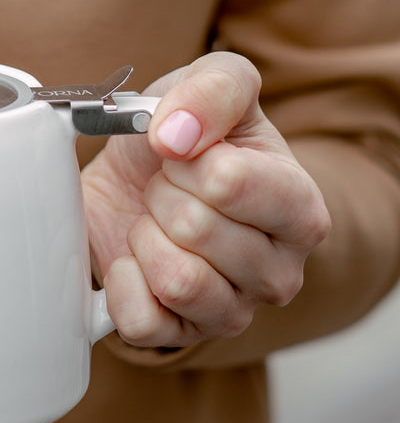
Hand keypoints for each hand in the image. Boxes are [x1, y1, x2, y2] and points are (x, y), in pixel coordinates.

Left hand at [82, 52, 330, 347]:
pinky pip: (141, 319)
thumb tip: (177, 135)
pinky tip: (133, 259)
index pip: (229, 183)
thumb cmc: (181, 140)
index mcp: (300, 208)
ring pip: (175, 279)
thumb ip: (213, 88)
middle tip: (164, 189)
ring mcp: (232, 311)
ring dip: (144, 238)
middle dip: (160, 195)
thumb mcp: (208, 84)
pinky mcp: (180, 337)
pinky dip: (122, 281)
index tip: (182, 153)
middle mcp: (279, 272)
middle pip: (194, 229)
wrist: (131, 184)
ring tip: (153, 223)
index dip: (184, 158)